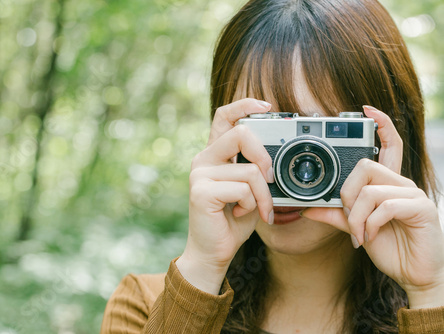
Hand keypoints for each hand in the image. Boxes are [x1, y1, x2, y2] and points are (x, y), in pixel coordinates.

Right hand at [176, 98, 273, 293]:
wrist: (213, 251)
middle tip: (270, 178)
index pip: (224, 116)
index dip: (244, 104)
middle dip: (264, 157)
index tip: (266, 106)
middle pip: (241, 134)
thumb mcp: (250, 190)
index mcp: (215, 154)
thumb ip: (256, 170)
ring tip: (258, 209)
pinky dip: (252, 205)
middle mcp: (204, 159)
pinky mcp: (201, 192)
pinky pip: (243, 189)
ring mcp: (200, 174)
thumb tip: (279, 158)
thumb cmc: (232, 220)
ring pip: (250, 170)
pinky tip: (239, 214)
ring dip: (263, 195)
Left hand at [302, 105, 443, 308]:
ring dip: (357, 215)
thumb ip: (336, 215)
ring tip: (360, 234)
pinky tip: (371, 237)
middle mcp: (401, 184)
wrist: (414, 274)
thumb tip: (308, 207)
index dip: (381, 125)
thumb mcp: (357, 227)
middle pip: (366, 166)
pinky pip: (385, 206)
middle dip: (347, 194)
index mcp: (388, 184)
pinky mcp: (421, 209)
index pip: (389, 145)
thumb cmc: (389, 247)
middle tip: (349, 217)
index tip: (367, 109)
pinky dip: (370, 224)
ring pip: (371, 189)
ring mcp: (413, 194)